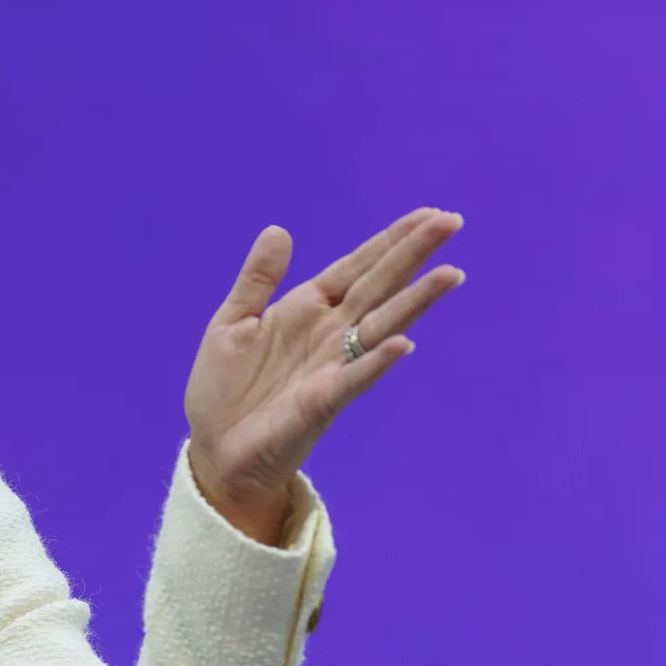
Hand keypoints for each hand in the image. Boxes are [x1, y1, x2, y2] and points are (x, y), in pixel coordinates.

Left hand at [184, 207, 465, 543]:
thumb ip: (257, 279)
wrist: (214, 451)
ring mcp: (330, 367)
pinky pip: (354, 379)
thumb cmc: (224, 391)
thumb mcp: (231, 322)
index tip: (428, 214)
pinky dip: (376, 362)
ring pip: (380, 327)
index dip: (389, 242)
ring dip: (414, 302)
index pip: (355, 268)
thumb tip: (280, 230)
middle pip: (378, 287)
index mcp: (305, 310)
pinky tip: (402, 344)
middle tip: (452, 221)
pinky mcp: (322, 403)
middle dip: (412, 255)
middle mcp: (327, 334)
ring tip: (449, 274)